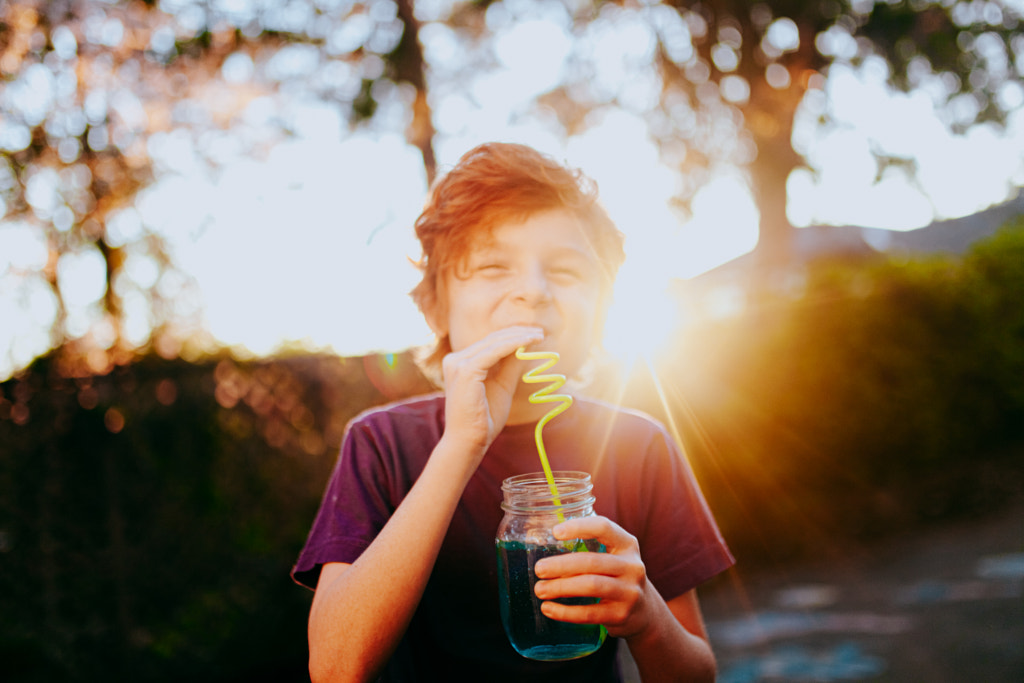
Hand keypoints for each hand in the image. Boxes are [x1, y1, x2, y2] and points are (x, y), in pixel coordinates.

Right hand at [440, 325, 543, 455]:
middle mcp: (454, 359)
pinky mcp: (465, 370)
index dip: (513, 335)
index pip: (489, 343)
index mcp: (460, 363)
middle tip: (540, 332)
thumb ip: (510, 365)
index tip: (534, 334)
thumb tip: (525, 346)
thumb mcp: (502, 386)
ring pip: (494, 343)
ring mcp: (457, 363)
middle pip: (491, 339)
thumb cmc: (484, 418)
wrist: (469, 441)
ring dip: (519, 336)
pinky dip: (513, 345)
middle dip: (518, 333)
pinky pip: (494, 352)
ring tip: (539, 335)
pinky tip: (529, 342)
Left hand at [532, 516, 653, 639]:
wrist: (644, 612)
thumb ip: (589, 547)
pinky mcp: (622, 615)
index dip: (579, 527)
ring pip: (591, 586)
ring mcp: (629, 592)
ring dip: (560, 587)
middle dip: (561, 565)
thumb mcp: (614, 557)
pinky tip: (548, 609)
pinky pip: (590, 613)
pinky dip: (565, 612)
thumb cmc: (616, 577)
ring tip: (540, 590)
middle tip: (539, 569)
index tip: (554, 532)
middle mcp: (632, 566)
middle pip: (592, 561)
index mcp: (627, 544)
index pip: (603, 528)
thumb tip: (544, 542)